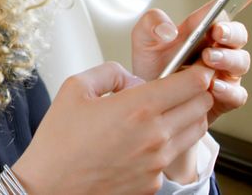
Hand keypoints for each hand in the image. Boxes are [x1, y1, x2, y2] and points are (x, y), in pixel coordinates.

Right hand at [12, 62, 214, 194]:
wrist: (49, 187)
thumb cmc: (58, 142)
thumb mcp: (75, 88)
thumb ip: (110, 72)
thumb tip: (132, 79)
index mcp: (137, 108)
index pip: (191, 84)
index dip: (198, 72)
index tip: (196, 68)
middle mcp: (155, 136)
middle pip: (202, 106)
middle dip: (198, 92)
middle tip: (184, 86)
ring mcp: (157, 163)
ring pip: (195, 132)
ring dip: (189, 117)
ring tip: (167, 111)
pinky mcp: (153, 183)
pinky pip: (173, 157)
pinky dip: (168, 145)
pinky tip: (144, 140)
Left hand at [130, 0, 251, 181]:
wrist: (147, 107)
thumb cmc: (151, 69)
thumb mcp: (143, 40)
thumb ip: (150, 24)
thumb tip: (170, 29)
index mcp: (204, 26)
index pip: (233, 2)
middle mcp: (220, 47)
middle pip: (239, 33)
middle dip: (231, 31)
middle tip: (216, 32)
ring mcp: (225, 72)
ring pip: (242, 61)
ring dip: (227, 58)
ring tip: (207, 60)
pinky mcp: (225, 98)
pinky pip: (237, 94)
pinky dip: (227, 89)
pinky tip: (213, 87)